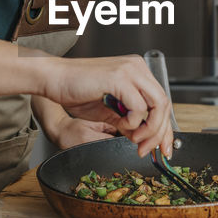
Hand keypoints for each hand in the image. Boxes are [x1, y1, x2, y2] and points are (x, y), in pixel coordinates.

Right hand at [36, 53, 174, 157]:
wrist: (53, 79)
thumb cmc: (75, 91)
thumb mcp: (108, 111)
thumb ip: (129, 121)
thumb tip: (145, 138)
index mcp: (137, 71)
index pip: (162, 101)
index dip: (165, 128)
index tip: (163, 148)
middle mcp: (137, 67)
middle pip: (164, 103)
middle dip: (160, 132)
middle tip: (149, 150)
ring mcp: (129, 70)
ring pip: (158, 104)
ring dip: (150, 129)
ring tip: (135, 140)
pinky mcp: (118, 78)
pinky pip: (138, 107)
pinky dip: (134, 122)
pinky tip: (122, 125)